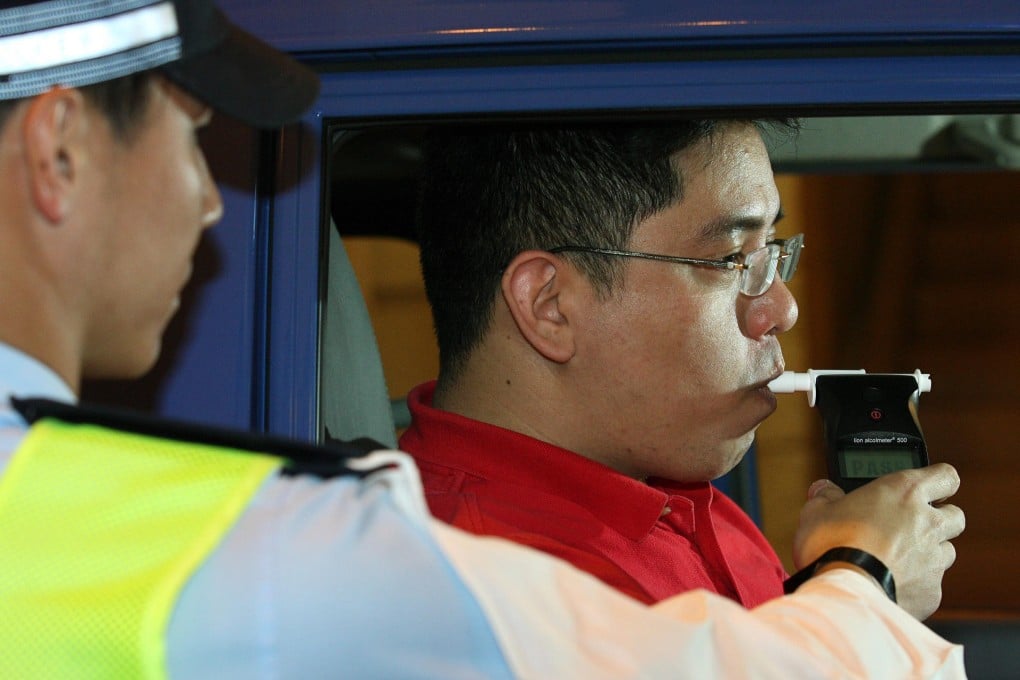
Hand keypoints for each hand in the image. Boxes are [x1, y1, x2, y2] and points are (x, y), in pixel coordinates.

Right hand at [792, 463, 964, 619]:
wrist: (843, 593)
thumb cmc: (831, 544)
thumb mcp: (817, 510)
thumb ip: (826, 497)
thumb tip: (824, 490)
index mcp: (904, 492)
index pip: (945, 476)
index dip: (938, 481)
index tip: (925, 487)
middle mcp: (927, 522)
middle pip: (955, 514)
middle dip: (939, 518)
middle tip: (910, 524)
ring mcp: (934, 559)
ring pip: (947, 550)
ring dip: (929, 552)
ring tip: (898, 558)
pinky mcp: (932, 592)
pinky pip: (932, 585)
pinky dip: (917, 584)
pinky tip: (892, 584)